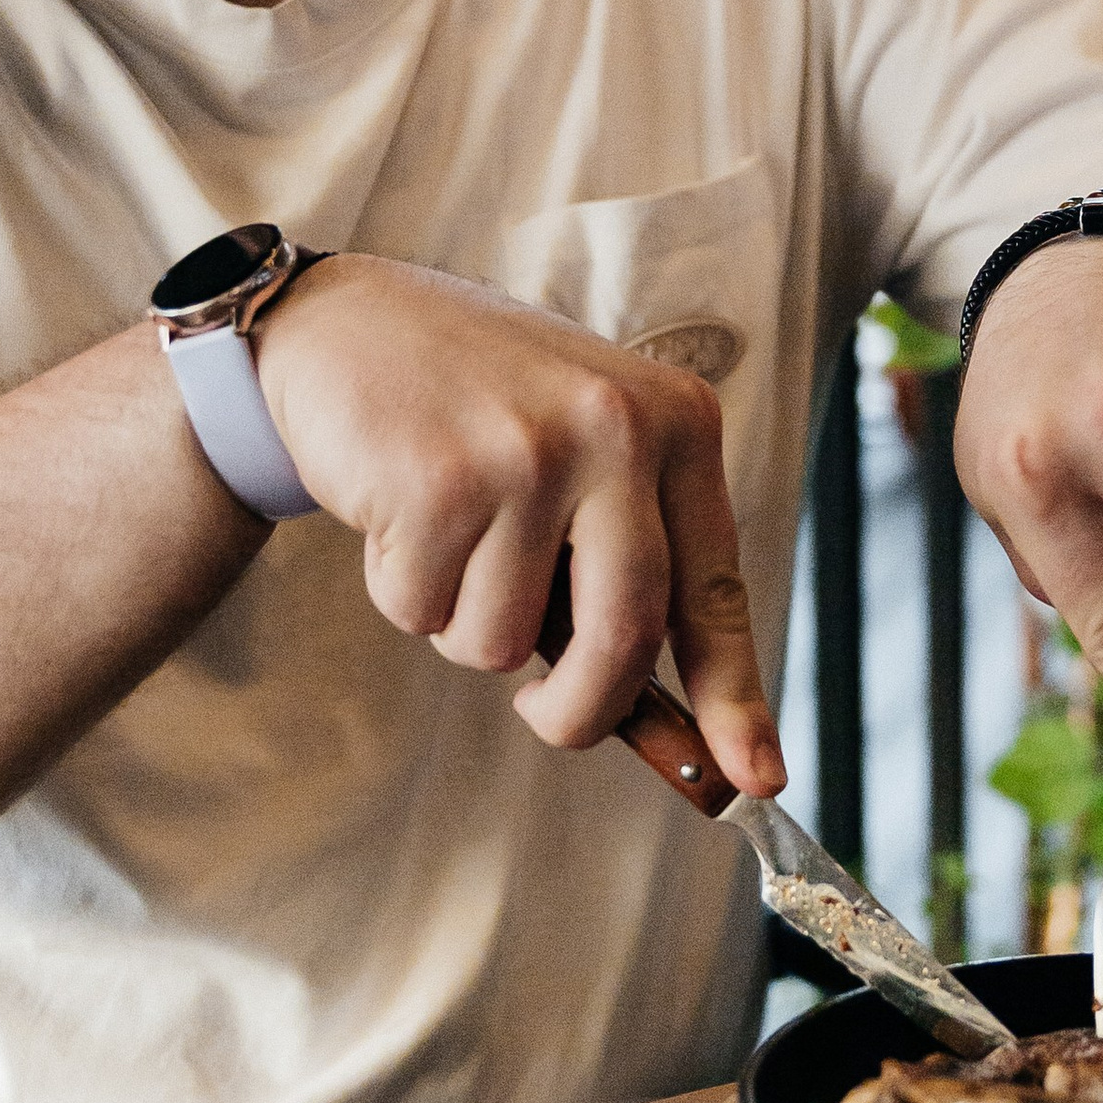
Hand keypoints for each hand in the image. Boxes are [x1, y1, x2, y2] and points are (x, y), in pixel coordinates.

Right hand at [253, 256, 782, 793]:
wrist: (345, 322)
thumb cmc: (476, 408)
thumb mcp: (582, 453)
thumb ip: (622, 566)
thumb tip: (666, 730)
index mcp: (676, 423)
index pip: (714, 588)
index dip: (735, 697)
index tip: (757, 780)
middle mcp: (616, 430)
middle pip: (624, 638)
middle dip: (580, 710)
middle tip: (546, 716)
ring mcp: (527, 454)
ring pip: (503, 642)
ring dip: (461, 621)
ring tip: (446, 531)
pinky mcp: (437, 482)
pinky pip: (422, 611)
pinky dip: (400, 587)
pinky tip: (396, 510)